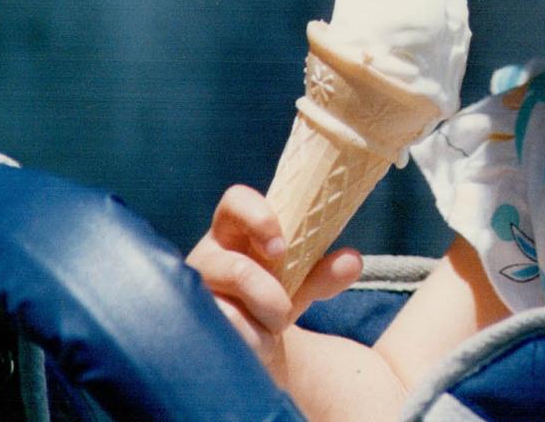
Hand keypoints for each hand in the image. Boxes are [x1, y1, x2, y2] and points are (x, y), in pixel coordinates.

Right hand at [186, 185, 361, 376]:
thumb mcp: (304, 281)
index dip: (258, 218)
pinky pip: (225, 334)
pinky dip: (253, 341)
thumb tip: (351, 261)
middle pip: (234, 268)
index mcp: (234, 230)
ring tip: (274, 327)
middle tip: (285, 309)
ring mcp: (196, 291)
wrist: (256, 340)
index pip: (236, 201)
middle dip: (269, 295)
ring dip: (263, 322)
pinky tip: (258, 343)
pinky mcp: (193, 322)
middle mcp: (209, 256)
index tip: (281, 248)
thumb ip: (327, 272)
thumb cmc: (277, 295)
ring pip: (228, 309)